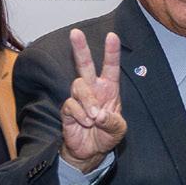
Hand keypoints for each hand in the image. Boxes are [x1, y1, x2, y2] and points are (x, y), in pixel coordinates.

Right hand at [60, 29, 126, 172]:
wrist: (91, 152)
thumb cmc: (106, 135)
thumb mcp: (118, 130)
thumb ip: (112, 122)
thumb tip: (99, 114)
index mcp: (109, 89)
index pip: (110, 67)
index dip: (111, 52)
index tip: (112, 36)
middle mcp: (93, 89)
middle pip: (84, 64)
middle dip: (80, 48)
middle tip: (75, 32)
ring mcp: (79, 98)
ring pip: (78, 86)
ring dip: (88, 102)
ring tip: (93, 118)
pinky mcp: (67, 109)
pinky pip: (70, 104)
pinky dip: (79, 115)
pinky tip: (85, 123)